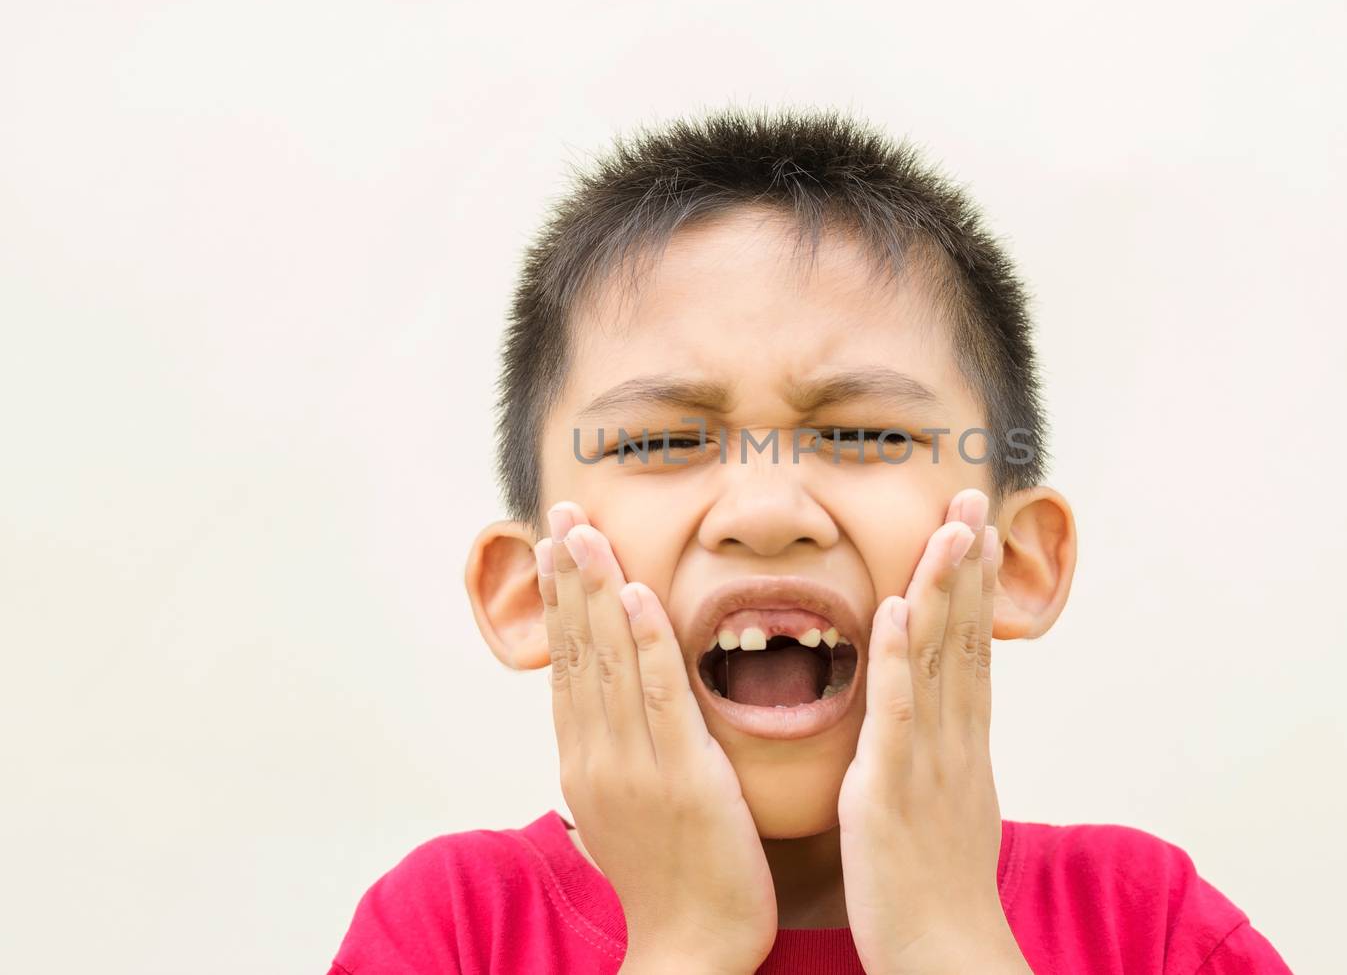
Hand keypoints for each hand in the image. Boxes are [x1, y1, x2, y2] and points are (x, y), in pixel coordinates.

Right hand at [536, 502, 776, 974]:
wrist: (690, 947)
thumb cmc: (673, 877)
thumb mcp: (629, 808)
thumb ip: (621, 754)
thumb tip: (613, 715)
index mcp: (586, 760)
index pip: (568, 664)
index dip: (562, 601)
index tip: (558, 545)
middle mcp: (598, 755)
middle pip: (578, 650)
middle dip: (569, 577)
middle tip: (562, 513)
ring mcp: (635, 765)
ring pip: (608, 661)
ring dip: (597, 590)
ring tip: (586, 531)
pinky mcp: (681, 776)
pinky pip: (659, 696)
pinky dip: (644, 642)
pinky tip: (637, 595)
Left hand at [836, 489, 1032, 974]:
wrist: (947, 955)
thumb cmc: (934, 891)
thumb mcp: (945, 808)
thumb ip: (939, 757)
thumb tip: (940, 724)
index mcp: (960, 745)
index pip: (971, 648)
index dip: (974, 585)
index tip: (976, 528)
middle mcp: (953, 741)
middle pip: (965, 636)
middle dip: (970, 563)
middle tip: (975, 495)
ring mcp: (926, 761)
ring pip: (939, 658)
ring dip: (943, 586)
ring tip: (950, 524)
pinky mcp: (892, 788)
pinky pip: (897, 712)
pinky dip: (899, 657)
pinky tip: (898, 607)